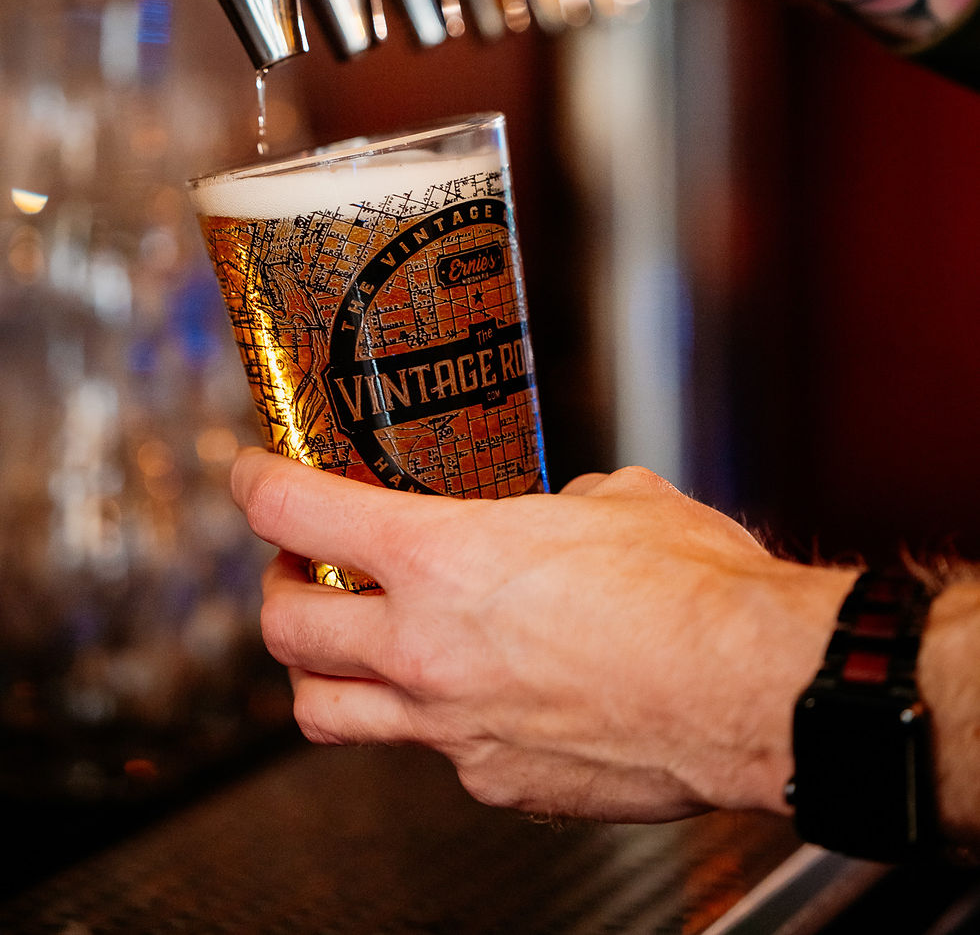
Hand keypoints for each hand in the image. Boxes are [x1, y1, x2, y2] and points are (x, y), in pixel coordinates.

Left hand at [230, 450, 852, 822]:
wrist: (753, 691)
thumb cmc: (694, 590)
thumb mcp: (616, 501)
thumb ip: (557, 507)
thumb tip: (556, 515)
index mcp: (444, 558)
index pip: (298, 514)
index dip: (257, 485)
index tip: (251, 475)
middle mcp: (427, 649)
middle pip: (286, 630)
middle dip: (276, 591)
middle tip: (297, 571)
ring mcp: (454, 729)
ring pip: (326, 716)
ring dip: (319, 675)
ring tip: (346, 648)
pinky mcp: (496, 783)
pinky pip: (429, 755)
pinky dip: (429, 720)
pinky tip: (476, 695)